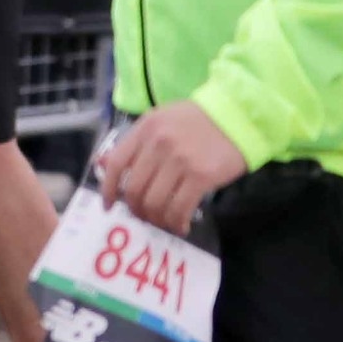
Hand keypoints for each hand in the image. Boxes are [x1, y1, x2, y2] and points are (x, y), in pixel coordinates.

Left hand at [97, 101, 246, 233]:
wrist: (240, 116)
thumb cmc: (199, 120)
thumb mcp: (162, 120)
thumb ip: (135, 142)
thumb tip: (102, 164)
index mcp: (145, 128)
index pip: (115, 163)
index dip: (108, 188)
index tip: (109, 205)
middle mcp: (158, 143)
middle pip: (134, 189)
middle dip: (136, 209)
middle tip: (144, 216)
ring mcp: (180, 160)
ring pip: (155, 202)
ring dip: (156, 219)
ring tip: (163, 221)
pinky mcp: (201, 176)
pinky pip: (179, 208)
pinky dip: (176, 222)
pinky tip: (180, 225)